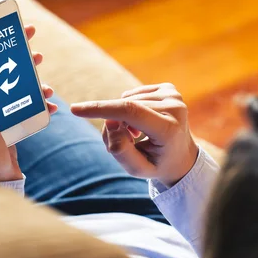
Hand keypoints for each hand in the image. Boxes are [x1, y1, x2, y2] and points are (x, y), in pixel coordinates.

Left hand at [0, 25, 56, 181]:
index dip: (2, 45)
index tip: (17, 31)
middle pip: (8, 73)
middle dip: (23, 61)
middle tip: (37, 51)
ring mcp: (2, 114)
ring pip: (23, 90)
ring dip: (36, 84)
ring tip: (47, 86)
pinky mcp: (14, 126)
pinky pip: (31, 110)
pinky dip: (43, 106)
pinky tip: (52, 108)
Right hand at [70, 83, 198, 185]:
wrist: (182, 156)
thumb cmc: (157, 164)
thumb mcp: (137, 169)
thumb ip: (120, 150)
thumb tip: (110, 121)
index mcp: (169, 129)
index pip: (129, 112)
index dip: (101, 109)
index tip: (76, 109)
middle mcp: (175, 108)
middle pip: (125, 109)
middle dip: (113, 124)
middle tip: (124, 142)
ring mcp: (174, 96)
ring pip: (127, 101)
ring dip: (123, 118)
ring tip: (137, 136)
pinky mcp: (169, 89)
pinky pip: (133, 95)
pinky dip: (131, 109)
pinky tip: (143, 123)